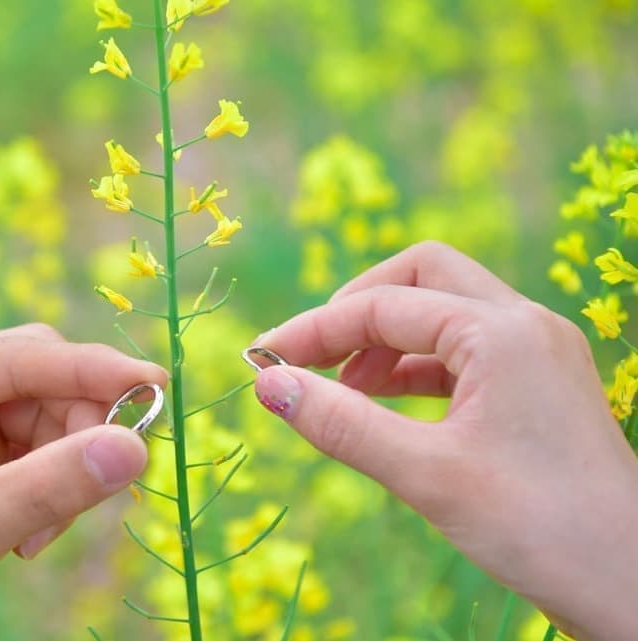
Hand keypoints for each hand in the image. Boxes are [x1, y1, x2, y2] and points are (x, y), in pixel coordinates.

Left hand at [0, 324, 165, 640]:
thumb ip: (52, 486)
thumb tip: (135, 450)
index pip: (17, 358)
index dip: (93, 370)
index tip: (158, 386)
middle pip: (32, 379)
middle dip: (75, 428)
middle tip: (110, 479)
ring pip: (36, 413)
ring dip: (59, 465)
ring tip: (40, 532)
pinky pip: (22, 445)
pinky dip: (41, 482)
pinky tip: (27, 531)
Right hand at [251, 242, 637, 640]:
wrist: (635, 586)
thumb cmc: (538, 529)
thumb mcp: (426, 475)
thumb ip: (341, 423)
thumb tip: (267, 384)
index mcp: (501, 333)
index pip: (385, 306)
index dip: (314, 330)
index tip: (262, 360)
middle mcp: (525, 324)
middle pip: (421, 276)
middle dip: (358, 309)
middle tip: (312, 356)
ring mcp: (539, 351)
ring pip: (445, 310)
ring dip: (387, 338)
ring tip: (343, 388)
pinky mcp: (541, 383)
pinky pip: (465, 350)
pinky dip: (418, 365)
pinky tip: (387, 402)